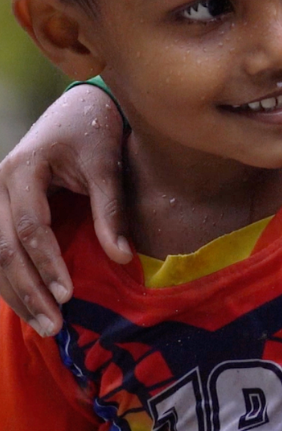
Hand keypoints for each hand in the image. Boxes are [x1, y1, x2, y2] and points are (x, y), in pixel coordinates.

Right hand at [0, 85, 129, 334]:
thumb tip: (121, 258)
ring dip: (16, 293)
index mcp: (23, 170)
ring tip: (43, 324)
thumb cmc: (95, 129)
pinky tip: (28, 305)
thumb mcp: (106, 164)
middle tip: (54, 324)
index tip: (68, 294)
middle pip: (3, 249)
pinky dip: (11, 280)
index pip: (30, 227)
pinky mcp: (0, 210)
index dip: (47, 264)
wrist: (79, 105)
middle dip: (28, 290)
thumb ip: (110, 210)